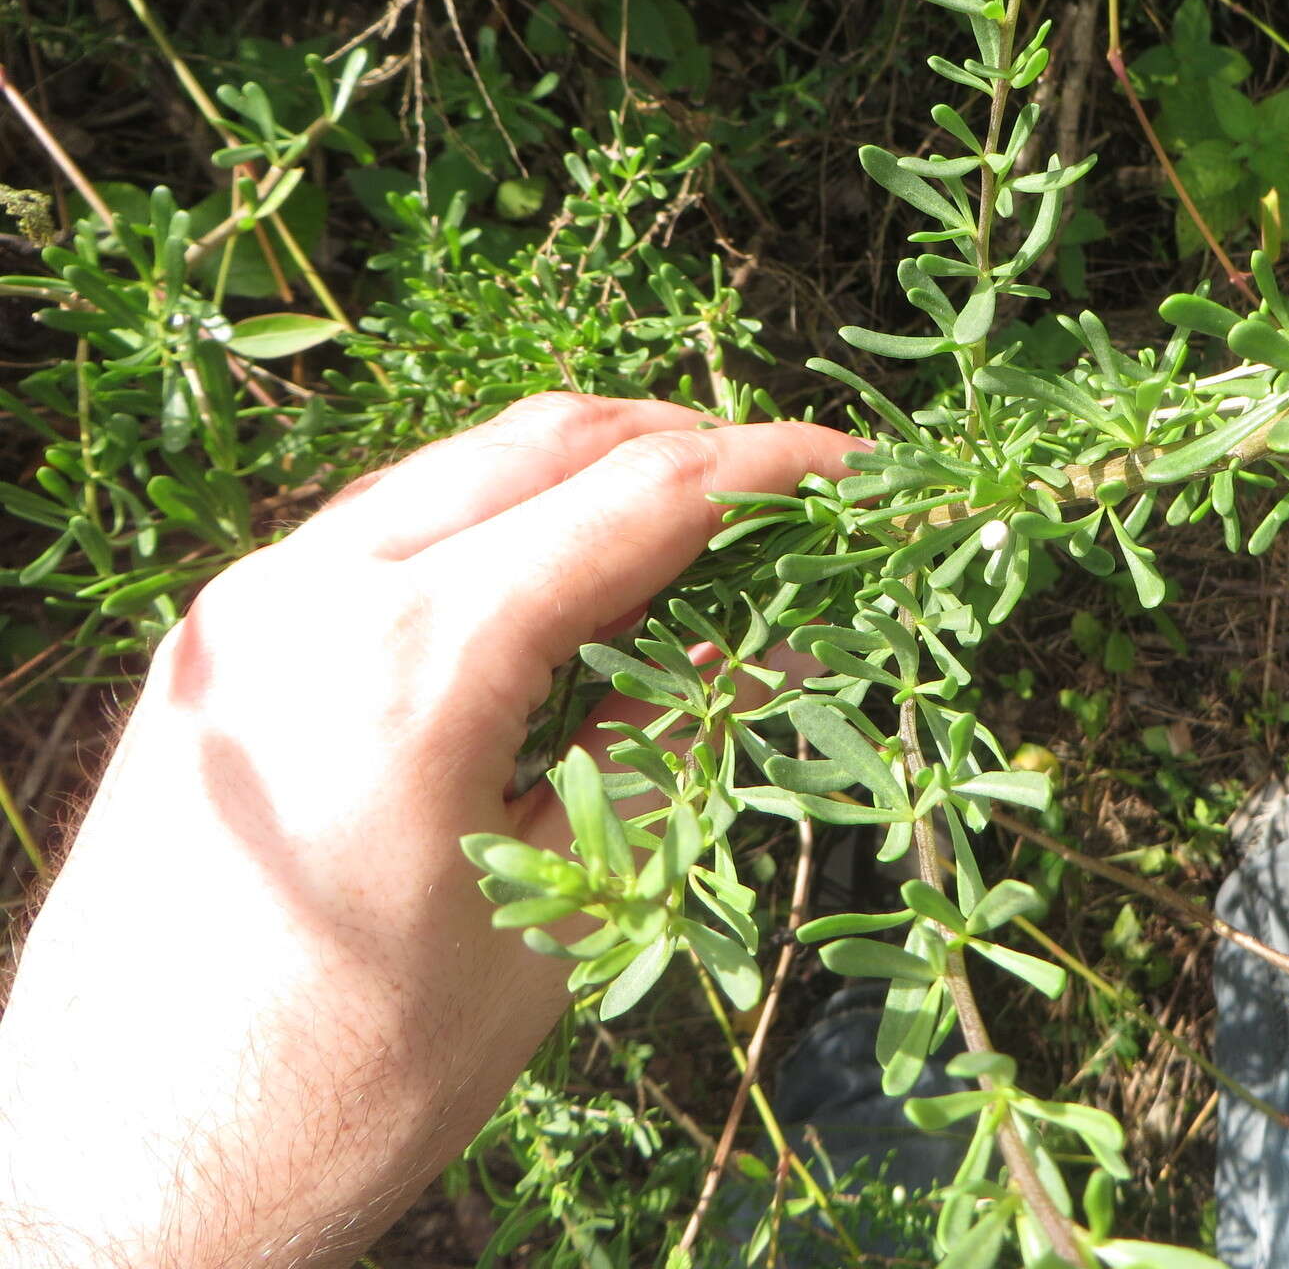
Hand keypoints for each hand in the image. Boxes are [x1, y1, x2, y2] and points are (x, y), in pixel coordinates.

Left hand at [0, 395, 855, 1267]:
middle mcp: (317, 593)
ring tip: (688, 521)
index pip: (635, 504)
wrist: (119, 1166)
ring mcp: (250, 606)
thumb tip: (780, 649)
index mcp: (415, 661)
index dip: (762, 471)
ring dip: (584, 469)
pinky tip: (550, 572)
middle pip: (545, 445)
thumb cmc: (349, 1080)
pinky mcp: (215, 641)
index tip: (850, 464)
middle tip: (785, 486)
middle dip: (683, 441)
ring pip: (457, 468)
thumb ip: (669, 753)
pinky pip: (383, 527)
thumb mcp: (549, 917)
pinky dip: (491, 518)